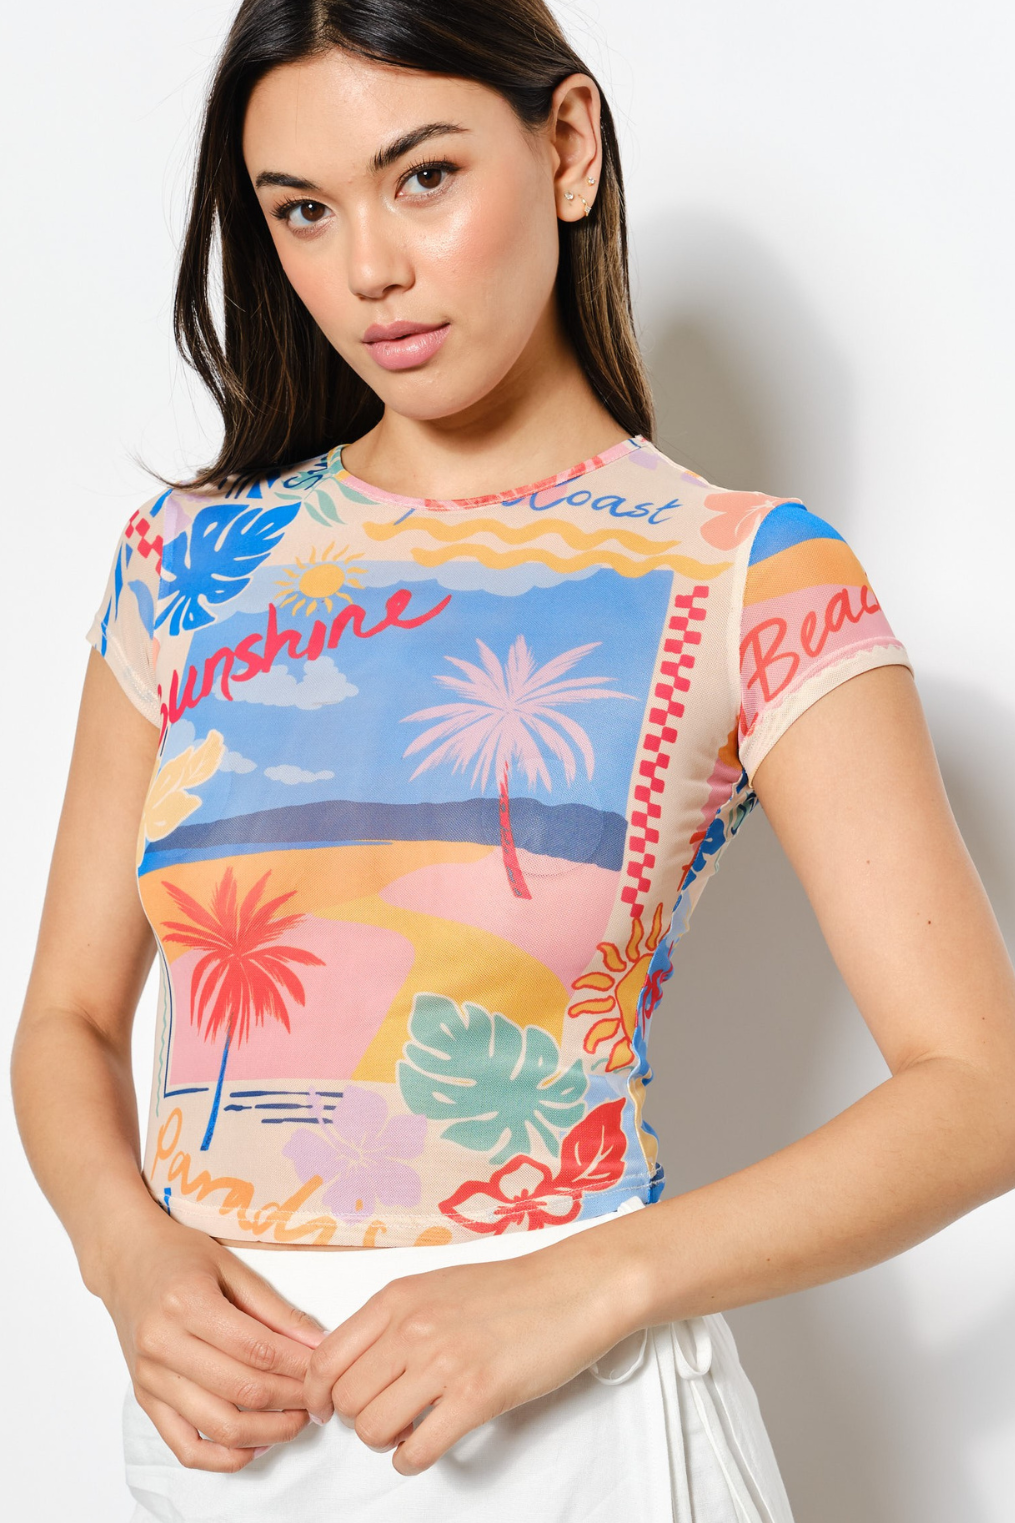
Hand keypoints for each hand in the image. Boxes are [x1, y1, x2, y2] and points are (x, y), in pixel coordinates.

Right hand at [98, 1211, 326, 1471]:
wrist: (126, 1260)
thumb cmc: (180, 1255)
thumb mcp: (231, 1267)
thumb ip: (274, 1309)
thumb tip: (318, 1343)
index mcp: (187, 1302)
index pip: (257, 1349)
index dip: (298, 1365)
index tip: (325, 1369)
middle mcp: (163, 1344)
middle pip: (242, 1388)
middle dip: (291, 1398)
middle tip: (319, 1396)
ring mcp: (150, 1377)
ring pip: (218, 1425)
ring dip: (267, 1431)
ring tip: (296, 1420)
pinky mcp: (145, 1399)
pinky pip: (184, 1446)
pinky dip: (223, 1457)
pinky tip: (254, 1446)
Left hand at [303, 1237, 635, 1475]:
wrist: (572, 1289)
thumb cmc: (510, 1289)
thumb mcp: (435, 1286)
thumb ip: (393, 1319)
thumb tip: (356, 1363)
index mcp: (397, 1298)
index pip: (324, 1357)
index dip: (318, 1393)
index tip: (327, 1408)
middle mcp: (412, 1327)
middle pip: (347, 1398)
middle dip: (358, 1418)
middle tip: (383, 1416)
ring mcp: (444, 1362)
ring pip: (373, 1428)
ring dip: (385, 1440)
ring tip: (408, 1429)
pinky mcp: (477, 1396)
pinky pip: (417, 1450)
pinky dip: (412, 1460)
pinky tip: (426, 1446)